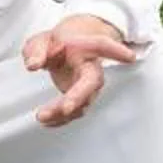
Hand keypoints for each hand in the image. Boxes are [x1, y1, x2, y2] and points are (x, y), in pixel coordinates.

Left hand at [22, 15, 136, 127]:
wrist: (64, 50)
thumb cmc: (56, 43)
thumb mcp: (41, 41)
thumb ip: (36, 51)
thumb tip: (33, 65)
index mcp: (85, 47)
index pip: (102, 46)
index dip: (117, 51)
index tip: (130, 57)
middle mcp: (91, 68)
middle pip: (92, 82)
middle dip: (80, 96)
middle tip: (66, 108)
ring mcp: (87, 86)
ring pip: (82, 102)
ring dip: (62, 112)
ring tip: (41, 115)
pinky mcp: (80, 99)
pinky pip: (74, 112)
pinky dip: (59, 119)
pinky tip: (46, 121)